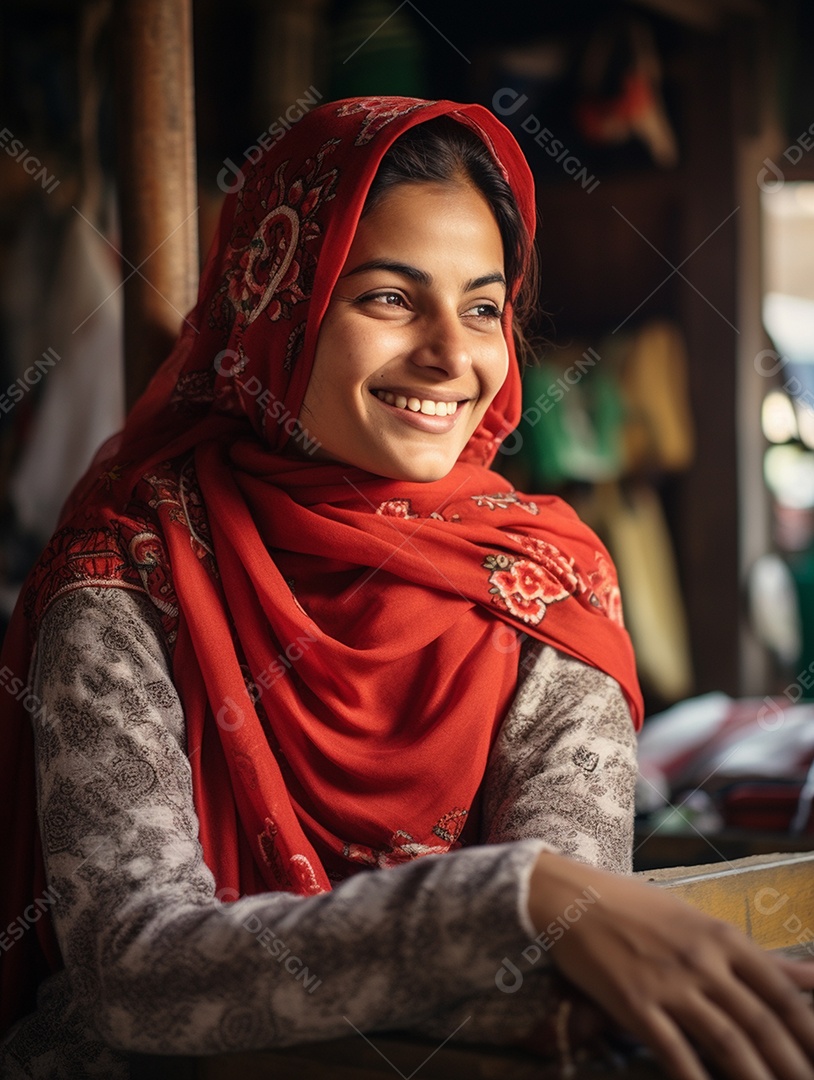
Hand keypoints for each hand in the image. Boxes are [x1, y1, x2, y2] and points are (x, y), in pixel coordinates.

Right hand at [527, 850, 813, 1079]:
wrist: (574, 898)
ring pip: (726, 1042)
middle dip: (792, 1065)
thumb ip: (758, 956)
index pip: (779, 990)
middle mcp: (702, 961)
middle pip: (760, 1023)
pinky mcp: (636, 1005)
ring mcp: (669, 984)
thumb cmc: (639, 908)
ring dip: (756, 1079)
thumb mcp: (701, 921)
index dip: (809, 1029)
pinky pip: (674, 1053)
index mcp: (722, 937)